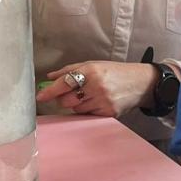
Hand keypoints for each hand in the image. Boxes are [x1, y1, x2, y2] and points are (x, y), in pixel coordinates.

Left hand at [36, 61, 157, 118]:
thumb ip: (69, 70)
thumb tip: (49, 78)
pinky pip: (88, 116)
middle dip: (64, 99)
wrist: (141, 82)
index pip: (64, 82)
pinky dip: (88, 110)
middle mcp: (96, 86)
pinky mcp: (108, 113)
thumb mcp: (93, 65)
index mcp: (90, 71)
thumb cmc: (114, 72)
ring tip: (89, 96)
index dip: (50, 91)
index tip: (40, 96)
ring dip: (77, 104)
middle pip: (66, 100)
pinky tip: (97, 102)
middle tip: (71, 94)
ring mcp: (103, 101)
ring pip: (76, 109)